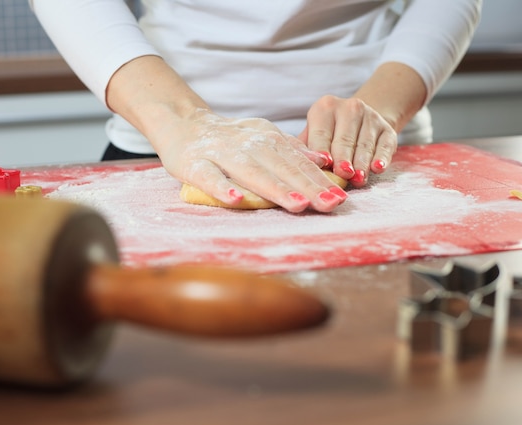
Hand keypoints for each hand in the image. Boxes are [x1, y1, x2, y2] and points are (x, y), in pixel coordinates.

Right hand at [154, 109, 347, 212]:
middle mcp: (246, 144)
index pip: (296, 162)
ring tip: (297, 204)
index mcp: (265, 139)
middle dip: (306, 186)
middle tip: (330, 204)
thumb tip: (325, 162)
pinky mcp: (192, 164)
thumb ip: (291, 149)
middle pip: (280, 167)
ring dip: (274, 188)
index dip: (318, 180)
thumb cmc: (226, 138)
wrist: (181, 123)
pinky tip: (235, 200)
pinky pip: (208, 176)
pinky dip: (221, 187)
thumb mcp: (262, 137)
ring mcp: (219, 153)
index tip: (340, 197)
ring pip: (250, 172)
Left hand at [297, 95, 397, 186]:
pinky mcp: (387, 129)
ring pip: (365, 145)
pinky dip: (382, 158)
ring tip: (358, 179)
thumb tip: (300, 168)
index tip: (325, 163)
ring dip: (361, 164)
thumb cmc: (328, 134)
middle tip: (343, 175)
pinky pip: (385, 145)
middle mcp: (349, 108)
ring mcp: (371, 117)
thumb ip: (306, 149)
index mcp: (325, 108)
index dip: (322, 149)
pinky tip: (378, 168)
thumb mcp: (312, 135)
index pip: (322, 133)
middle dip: (343, 159)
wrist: (359, 122)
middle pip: (345, 140)